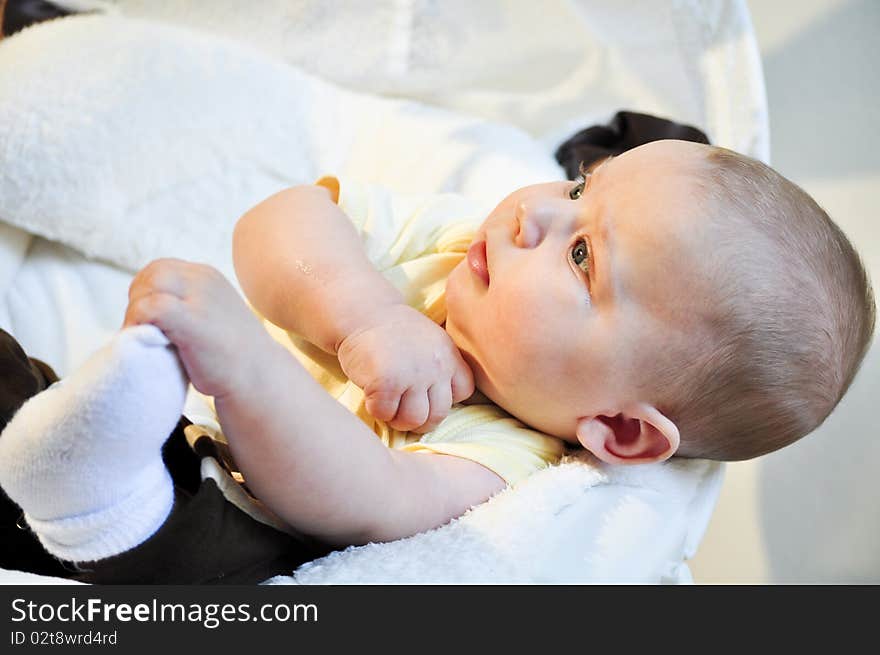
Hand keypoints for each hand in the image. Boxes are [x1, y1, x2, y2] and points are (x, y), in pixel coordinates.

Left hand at [123, 259, 276, 399]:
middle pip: (151, 274)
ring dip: (136, 313)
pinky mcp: (191, 319)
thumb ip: (187, 304)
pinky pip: (149, 308)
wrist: (258, 377)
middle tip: (143, 330)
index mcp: (208, 277)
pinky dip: (138, 323)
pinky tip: (147, 342)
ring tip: (145, 338)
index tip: (148, 320)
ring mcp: (199, 298)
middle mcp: (204, 280)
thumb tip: (148, 310)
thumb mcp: (212, 316)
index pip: (160, 269)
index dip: (146, 293)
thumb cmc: (231, 356)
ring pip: (147, 288)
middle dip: (138, 300)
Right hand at [336, 304, 474, 432]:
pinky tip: (371, 394)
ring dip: (397, 419)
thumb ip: (441, 368)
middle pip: (437, 415)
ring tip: (387, 405)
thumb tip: (440, 405)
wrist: (364, 313)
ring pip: (413, 420)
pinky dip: (376, 409)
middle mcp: (436, 367)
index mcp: (449, 357)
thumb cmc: (395, 333)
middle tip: (402, 409)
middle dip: (419, 420)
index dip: (444, 398)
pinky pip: (385, 413)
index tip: (426, 392)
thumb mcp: (431, 342)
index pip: (463, 392)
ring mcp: (412, 375)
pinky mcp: (386, 383)